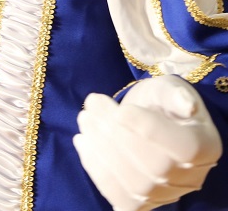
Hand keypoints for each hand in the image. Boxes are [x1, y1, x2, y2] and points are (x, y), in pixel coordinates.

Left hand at [74, 74, 221, 210]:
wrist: (145, 121)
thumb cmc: (159, 104)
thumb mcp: (167, 89)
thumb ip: (175, 94)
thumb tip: (187, 105)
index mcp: (206, 146)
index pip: (186, 148)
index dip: (151, 130)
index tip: (120, 111)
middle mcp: (191, 177)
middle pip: (157, 168)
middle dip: (117, 135)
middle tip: (92, 106)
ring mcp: (166, 194)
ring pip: (136, 186)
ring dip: (101, 150)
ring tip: (85, 118)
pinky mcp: (141, 202)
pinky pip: (119, 197)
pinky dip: (96, 169)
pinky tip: (82, 141)